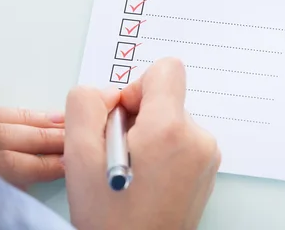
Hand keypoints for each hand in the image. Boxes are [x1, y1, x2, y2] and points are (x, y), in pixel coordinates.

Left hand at [0, 105, 64, 187]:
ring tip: (63, 124)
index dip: (45, 164)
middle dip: (50, 139)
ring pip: (4, 121)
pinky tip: (28, 113)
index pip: (15, 166)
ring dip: (37, 122)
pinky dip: (12, 111)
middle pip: (14, 139)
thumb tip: (20, 187)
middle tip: (78, 139)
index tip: (69, 163)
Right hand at [65, 58, 220, 229]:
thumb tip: (106, 92)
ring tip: (133, 173)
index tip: (122, 117)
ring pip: (170, 121)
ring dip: (147, 137)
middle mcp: (198, 140)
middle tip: (120, 155)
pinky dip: (160, 152)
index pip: (167, 69)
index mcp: (170, 129)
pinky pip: (180, 142)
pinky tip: (146, 181)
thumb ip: (85, 104)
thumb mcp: (78, 155)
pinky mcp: (207, 171)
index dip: (136, 87)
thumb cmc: (111, 219)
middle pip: (165, 98)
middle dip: (137, 118)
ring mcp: (207, 157)